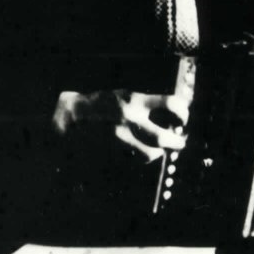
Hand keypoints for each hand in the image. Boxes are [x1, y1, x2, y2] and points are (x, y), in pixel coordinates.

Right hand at [52, 89, 189, 162]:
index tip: (183, 118)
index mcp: (134, 98)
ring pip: (151, 154)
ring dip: (158, 153)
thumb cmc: (98, 102)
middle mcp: (130, 118)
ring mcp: (121, 137)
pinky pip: (134, 161)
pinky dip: (141, 160)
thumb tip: (168, 112)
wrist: (71, 115)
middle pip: (164, 136)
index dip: (183, 112)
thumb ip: (144, 101)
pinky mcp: (112, 151)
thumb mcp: (122, 93)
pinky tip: (140, 154)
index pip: (170, 104)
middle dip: (177, 142)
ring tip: (159, 150)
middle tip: (180, 142)